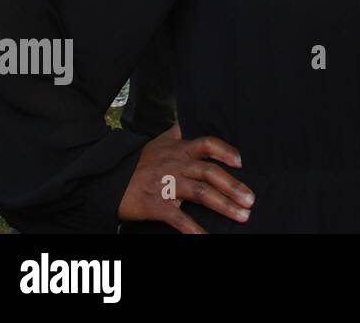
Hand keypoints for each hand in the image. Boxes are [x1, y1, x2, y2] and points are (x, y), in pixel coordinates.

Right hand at [116, 123, 254, 232]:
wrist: (107, 179)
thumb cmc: (138, 163)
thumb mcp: (159, 142)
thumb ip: (178, 133)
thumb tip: (190, 122)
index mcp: (180, 150)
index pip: (208, 144)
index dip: (226, 151)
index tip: (241, 162)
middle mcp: (176, 165)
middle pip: (210, 172)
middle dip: (233, 187)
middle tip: (251, 200)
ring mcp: (166, 185)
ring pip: (200, 193)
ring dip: (224, 205)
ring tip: (242, 216)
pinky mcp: (155, 205)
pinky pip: (178, 218)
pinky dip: (193, 228)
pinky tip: (206, 237)